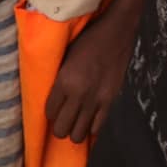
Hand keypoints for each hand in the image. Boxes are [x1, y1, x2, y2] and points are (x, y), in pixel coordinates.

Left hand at [46, 10, 129, 143]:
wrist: (116, 31)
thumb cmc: (88, 39)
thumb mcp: (66, 55)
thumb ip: (59, 77)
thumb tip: (52, 94)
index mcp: (64, 80)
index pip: (49, 112)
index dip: (49, 112)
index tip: (53, 108)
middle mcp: (79, 94)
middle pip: (61, 129)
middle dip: (59, 126)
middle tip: (62, 117)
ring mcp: (96, 100)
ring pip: (78, 134)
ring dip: (74, 129)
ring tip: (76, 120)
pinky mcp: (110, 100)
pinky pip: (97, 127)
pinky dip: (91, 128)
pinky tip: (89, 119)